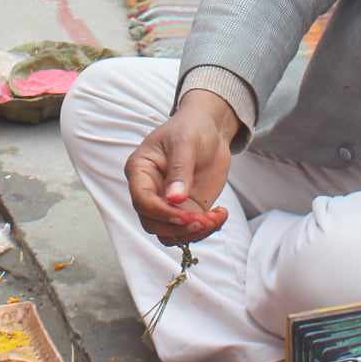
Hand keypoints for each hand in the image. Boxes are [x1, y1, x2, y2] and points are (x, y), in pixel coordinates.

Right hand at [124, 89, 236, 245]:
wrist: (210, 130)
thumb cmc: (191, 128)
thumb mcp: (185, 141)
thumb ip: (179, 169)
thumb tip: (174, 199)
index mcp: (140, 170)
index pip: (142, 200)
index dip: (162, 212)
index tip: (186, 215)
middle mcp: (149, 191)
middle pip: (152, 223)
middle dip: (179, 227)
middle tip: (205, 219)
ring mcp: (167, 203)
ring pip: (169, 233)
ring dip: (193, 232)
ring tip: (216, 217)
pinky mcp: (185, 210)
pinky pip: (188, 231)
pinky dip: (205, 230)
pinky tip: (220, 214)